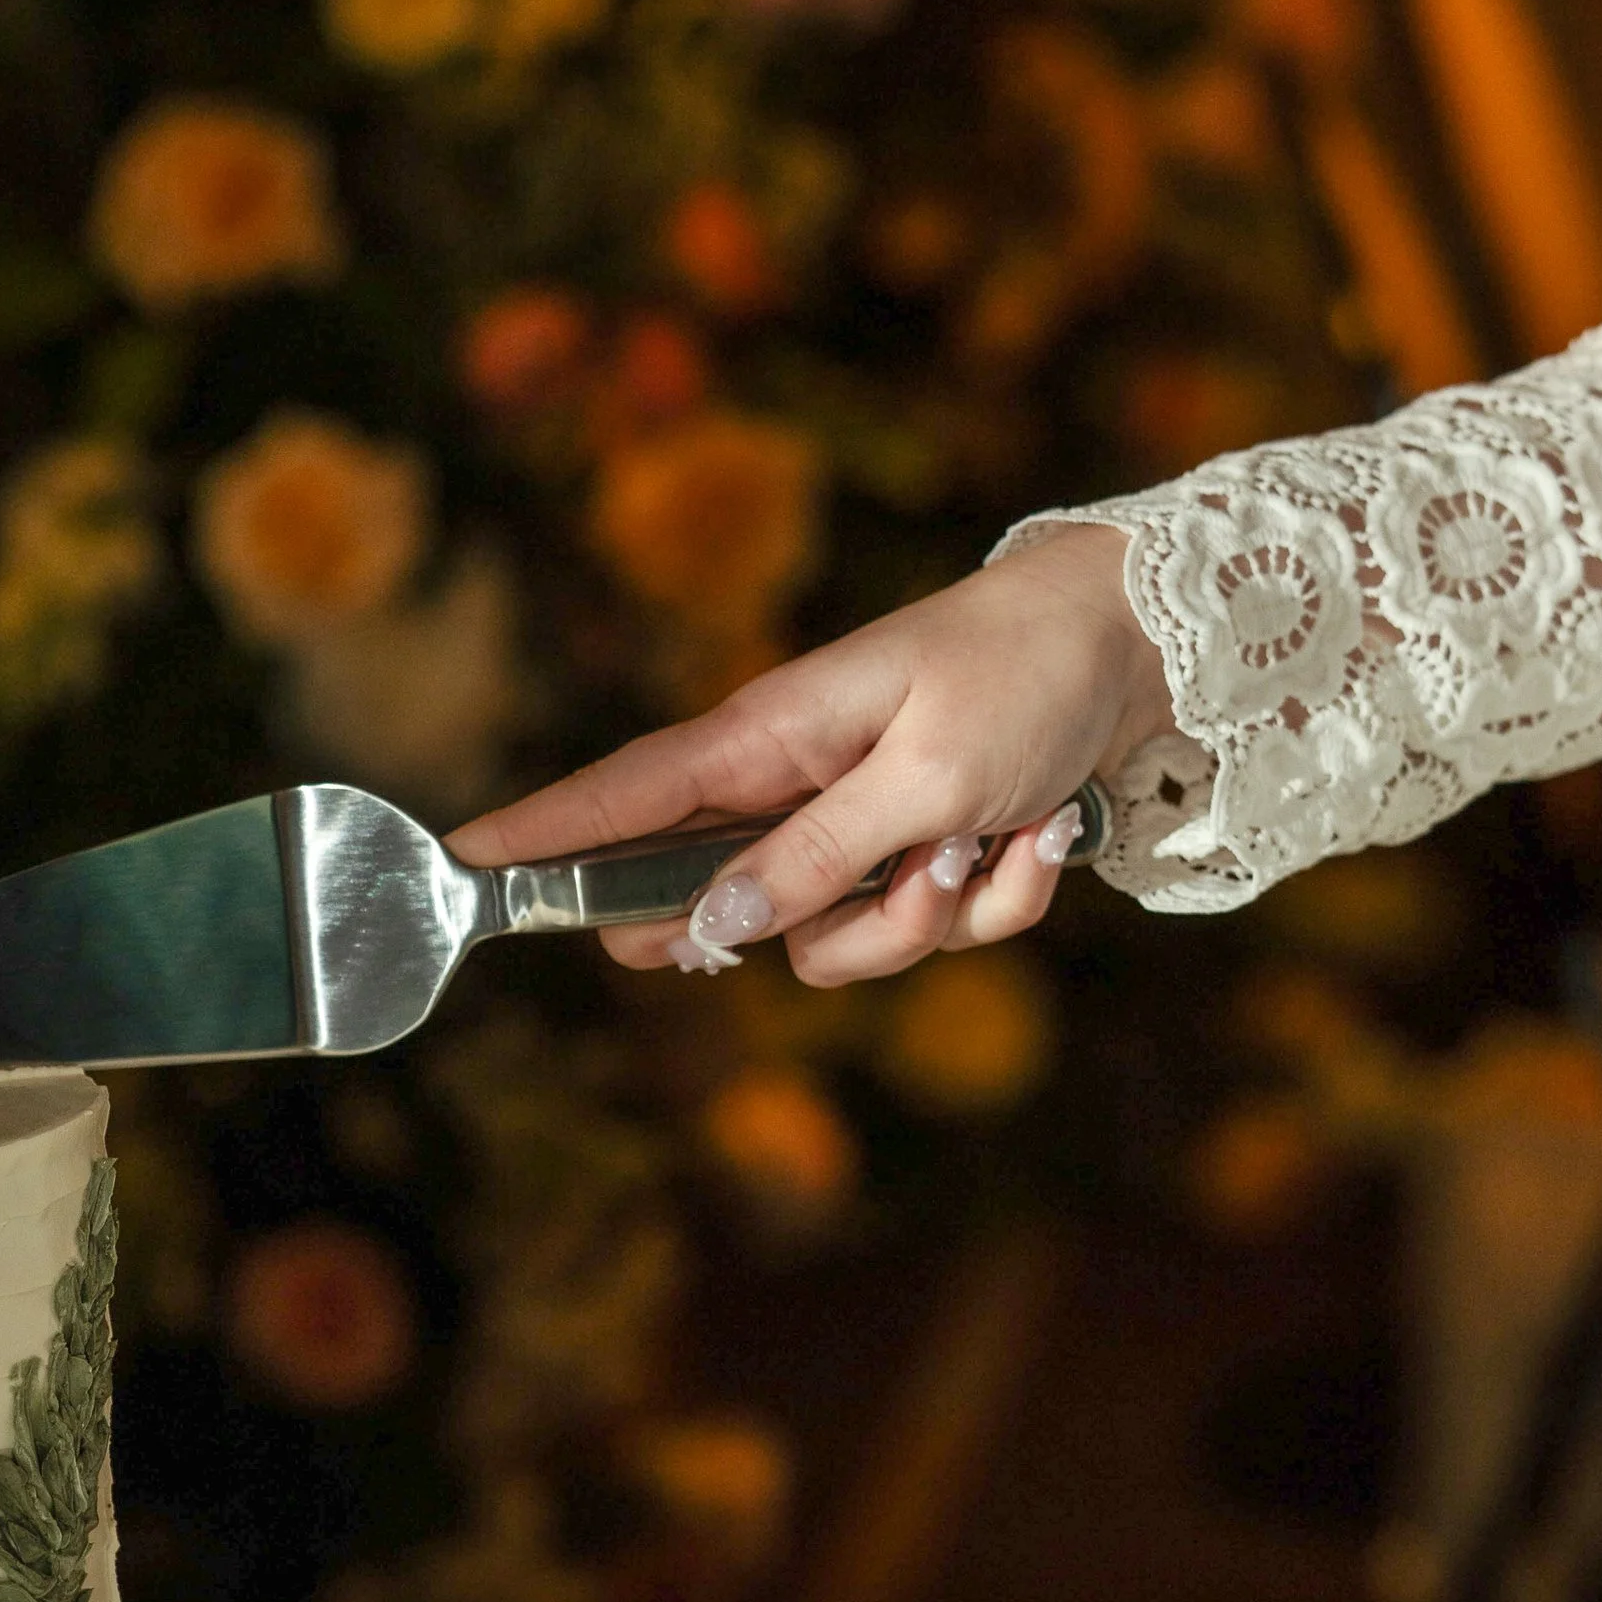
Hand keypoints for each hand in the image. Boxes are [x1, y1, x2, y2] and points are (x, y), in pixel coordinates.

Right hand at [448, 524, 1173, 984]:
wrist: (1139, 651)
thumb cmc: (1019, 680)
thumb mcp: (921, 779)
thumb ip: (813, 860)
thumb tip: (709, 928)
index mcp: (768, 740)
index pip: (623, 796)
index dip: (541, 834)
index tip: (462, 864)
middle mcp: (798, 792)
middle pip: (728, 908)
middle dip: (820, 920)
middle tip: (890, 865)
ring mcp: (859, 835)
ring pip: (840, 949)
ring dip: (933, 916)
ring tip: (995, 836)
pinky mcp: (924, 862)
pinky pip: (933, 936)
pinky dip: (1000, 897)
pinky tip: (1042, 834)